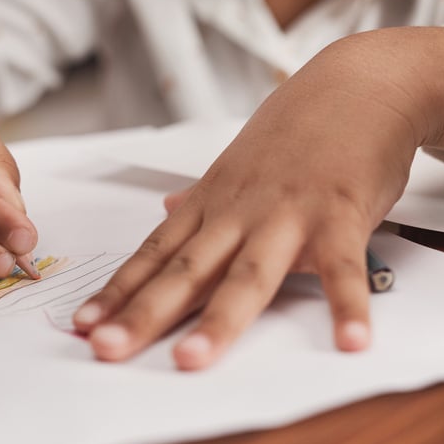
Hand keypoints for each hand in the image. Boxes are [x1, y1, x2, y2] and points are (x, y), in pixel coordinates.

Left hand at [72, 26, 443, 369]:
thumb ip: (203, 199)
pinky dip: (348, 305)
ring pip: (250, 272)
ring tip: (191, 362)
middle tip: (106, 350)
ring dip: (221, 318)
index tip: (82, 326)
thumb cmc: (301, 129)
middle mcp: (242, 210)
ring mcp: (290, 212)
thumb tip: (166, 213)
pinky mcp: (341, 214)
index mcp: (215, 203)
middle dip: (144, 312)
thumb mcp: (239, 164)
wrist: (360, 82)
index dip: (119, 291)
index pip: (156, 252)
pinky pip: (344, 267)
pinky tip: (349, 344)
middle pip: (186, 269)